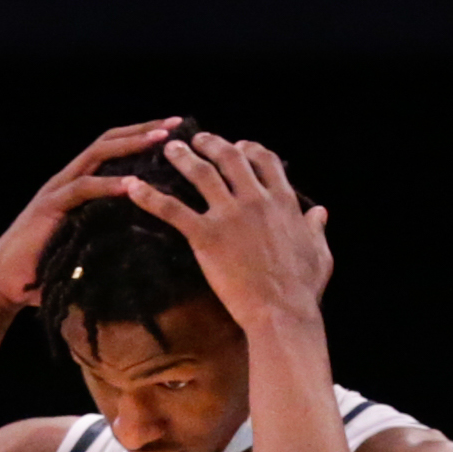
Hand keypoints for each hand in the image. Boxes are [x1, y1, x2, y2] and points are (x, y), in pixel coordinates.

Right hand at [0, 120, 182, 312]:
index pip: (114, 150)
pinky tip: (133, 184)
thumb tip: (148, 245)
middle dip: (144, 130)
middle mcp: (68, 179)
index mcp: (79, 184)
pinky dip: (109, 185)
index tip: (176, 134)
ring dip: (132, 145)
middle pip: (109, 141)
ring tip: (162, 141)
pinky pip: (84, 190)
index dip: (143, 138)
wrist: (4, 283)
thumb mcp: (88, 247)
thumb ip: (111, 236)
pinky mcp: (49, 207)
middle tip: (177, 124)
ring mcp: (57, 190)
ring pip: (98, 155)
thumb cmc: (47, 270)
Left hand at [121, 135, 332, 337]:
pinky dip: (149, 196)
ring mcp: (229, 215)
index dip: (249, 148)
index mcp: (282, 201)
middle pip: (230, 157)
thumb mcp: (319, 253)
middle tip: (197, 139)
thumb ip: (316, 228)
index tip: (239, 146)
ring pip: (200, 173)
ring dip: (182, 157)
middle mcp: (255, 200)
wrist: (282, 312)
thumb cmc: (302, 288)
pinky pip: (172, 209)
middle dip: (212, 143)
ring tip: (169, 149)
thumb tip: (320, 212)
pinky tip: (132, 187)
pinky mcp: (206, 236)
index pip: (265, 160)